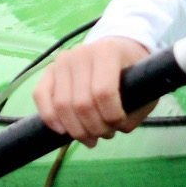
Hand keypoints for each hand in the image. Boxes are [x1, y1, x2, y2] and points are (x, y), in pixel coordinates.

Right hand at [36, 33, 151, 142]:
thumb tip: (115, 129)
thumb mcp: (145, 88)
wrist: (117, 49)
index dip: (112, 117)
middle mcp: (81, 53)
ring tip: (90, 137)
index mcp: (107, 52)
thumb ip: (134, 111)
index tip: (120, 124)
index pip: (103, 92)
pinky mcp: (49, 70)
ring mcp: (62, 60)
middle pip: (81, 103)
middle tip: (105, 135)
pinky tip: (62, 131)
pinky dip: (49, 117)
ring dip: (76, 129)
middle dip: (94, 128)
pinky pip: (40, 95)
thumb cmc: (133, 72)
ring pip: (61, 105)